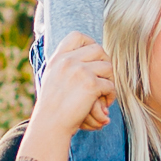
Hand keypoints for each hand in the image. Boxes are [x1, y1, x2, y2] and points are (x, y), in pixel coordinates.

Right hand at [25, 33, 113, 150]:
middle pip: (98, 49)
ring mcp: (80, 71)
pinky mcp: (91, 85)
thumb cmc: (52, 107)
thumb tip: (86, 56)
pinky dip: (111, 95)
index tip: (94, 56)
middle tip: (104, 78)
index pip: (77, 36)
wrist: (50, 124)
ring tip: (105, 93)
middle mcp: (68, 61)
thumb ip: (65, 66)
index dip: (90, 42)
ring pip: (108, 67)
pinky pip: (110, 85)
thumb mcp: (52, 78)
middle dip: (105, 63)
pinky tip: (105, 104)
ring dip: (110, 80)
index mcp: (58, 58)